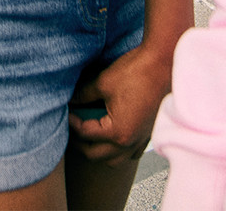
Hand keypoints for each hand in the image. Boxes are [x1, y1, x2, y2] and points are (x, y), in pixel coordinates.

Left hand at [68, 43, 171, 165]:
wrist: (162, 66)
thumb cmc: (135, 73)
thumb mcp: (102, 83)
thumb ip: (83, 95)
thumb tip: (70, 100)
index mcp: (118, 132)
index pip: (85, 134)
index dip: (71, 123)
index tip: (64, 113)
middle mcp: (130, 143)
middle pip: (96, 155)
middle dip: (79, 143)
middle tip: (70, 127)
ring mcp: (140, 141)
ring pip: (114, 159)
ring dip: (98, 150)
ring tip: (87, 132)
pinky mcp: (147, 134)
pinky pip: (129, 153)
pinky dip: (116, 148)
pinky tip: (109, 133)